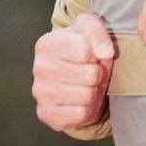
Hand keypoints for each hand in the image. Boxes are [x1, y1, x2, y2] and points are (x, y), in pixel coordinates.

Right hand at [33, 13, 115, 130]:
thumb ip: (97, 33)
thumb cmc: (80, 51)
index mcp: (47, 44)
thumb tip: (106, 52)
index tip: (90, 56)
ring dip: (93, 93)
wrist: (68, 81)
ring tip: (85, 87)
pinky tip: (78, 102)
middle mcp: (40, 67)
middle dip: (97, 76)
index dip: (96, 55)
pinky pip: (81, 114)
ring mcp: (41, 92)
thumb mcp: (89, 31)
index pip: (85, 50)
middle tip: (90, 75)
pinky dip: (86, 110)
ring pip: (87, 96)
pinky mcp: (47, 114)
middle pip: (90, 75)